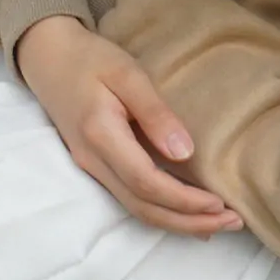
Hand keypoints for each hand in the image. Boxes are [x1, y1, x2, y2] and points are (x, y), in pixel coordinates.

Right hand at [11, 15, 241, 237]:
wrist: (47, 56)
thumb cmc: (89, 58)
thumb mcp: (126, 73)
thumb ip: (155, 113)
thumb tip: (185, 153)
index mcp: (101, 135)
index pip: (146, 182)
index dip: (185, 200)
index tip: (221, 203)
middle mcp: (92, 160)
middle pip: (143, 206)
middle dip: (188, 221)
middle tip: (233, 222)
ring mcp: (90, 166)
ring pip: (136, 208)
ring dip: (177, 221)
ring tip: (217, 223)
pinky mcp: (94, 165)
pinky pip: (130, 198)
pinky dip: (161, 211)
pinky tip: (186, 213)